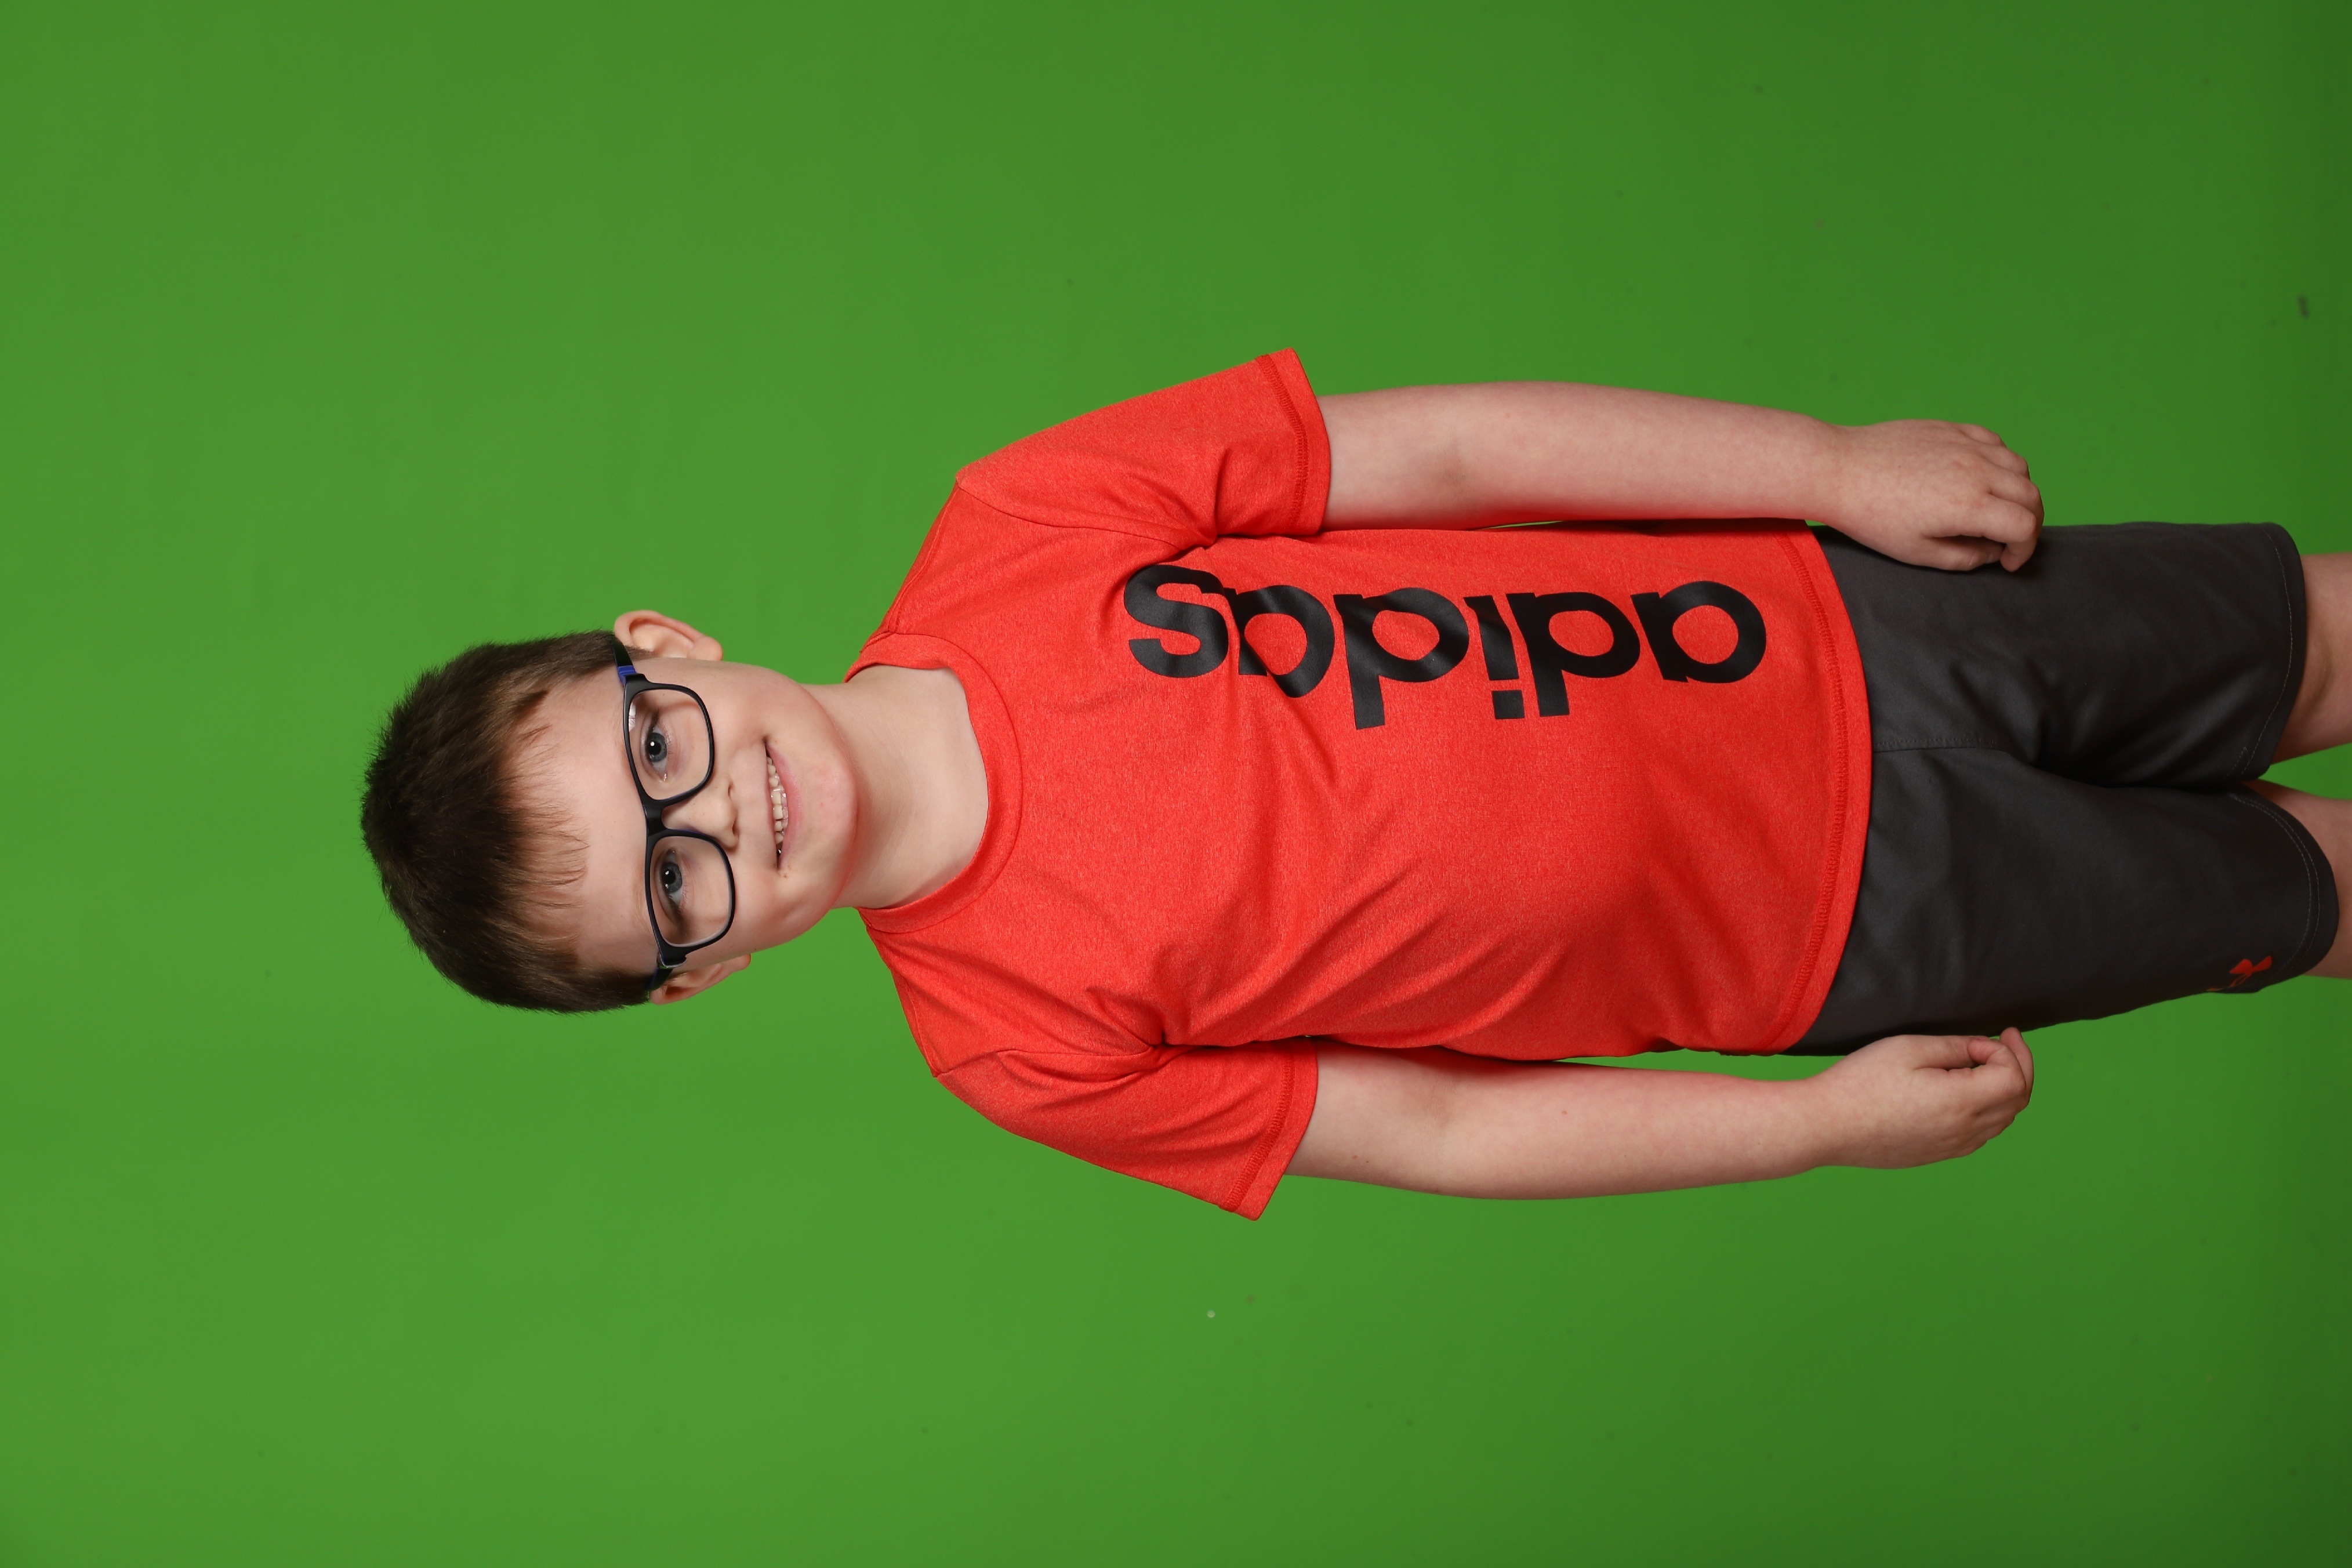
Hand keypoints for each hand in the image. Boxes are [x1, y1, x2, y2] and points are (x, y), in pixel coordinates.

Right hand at [1806, 1029, 2035, 1168]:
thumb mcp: (1908, 1048)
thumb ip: (1954, 1047)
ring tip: (1985, 1064)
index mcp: (1961, 1103)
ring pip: (2003, 1120)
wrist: (1826, 1126)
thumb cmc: (1861, 1083)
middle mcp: (1965, 1131)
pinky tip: (1966, 1093)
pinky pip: (1982, 1134)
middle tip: (2004, 1041)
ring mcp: (1953, 1147)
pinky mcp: (1939, 1154)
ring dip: (2005, 1089)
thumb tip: (1982, 1049)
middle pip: (2018, 1101)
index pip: (2014, 1078)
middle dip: (2018, 1066)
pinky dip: (1989, 1110)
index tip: (1975, 1039)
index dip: (2005, 1052)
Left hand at [1818, 421, 2043, 571]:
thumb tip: (1992, 552)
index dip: (2025, 548)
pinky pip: (1993, 441)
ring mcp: (1965, 445)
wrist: (1839, 470)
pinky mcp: (1951, 428)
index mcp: (1969, 505)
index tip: (2009, 560)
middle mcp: (1976, 470)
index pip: (2024, 525)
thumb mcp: (1917, 552)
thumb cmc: (1871, 517)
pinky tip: (1981, 475)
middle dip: (2029, 521)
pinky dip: (1999, 460)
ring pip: (2018, 464)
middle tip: (2010, 538)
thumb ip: (1964, 557)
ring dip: (2018, 489)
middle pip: (2030, 494)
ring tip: (1996, 507)